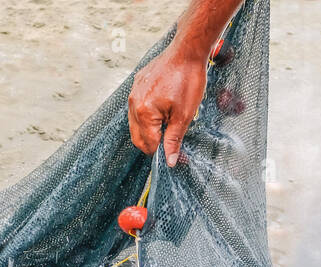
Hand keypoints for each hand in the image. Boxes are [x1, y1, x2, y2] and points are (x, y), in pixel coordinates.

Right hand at [128, 48, 207, 165]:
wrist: (187, 51)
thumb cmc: (188, 80)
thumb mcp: (184, 115)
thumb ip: (174, 140)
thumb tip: (170, 161)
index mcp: (144, 113)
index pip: (148, 144)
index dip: (161, 151)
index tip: (173, 152)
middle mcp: (133, 104)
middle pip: (137, 137)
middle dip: (152, 143)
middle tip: (169, 141)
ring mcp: (133, 93)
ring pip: (135, 123)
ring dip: (149, 129)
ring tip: (167, 123)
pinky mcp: (136, 84)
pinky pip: (136, 106)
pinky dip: (147, 114)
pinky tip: (162, 108)